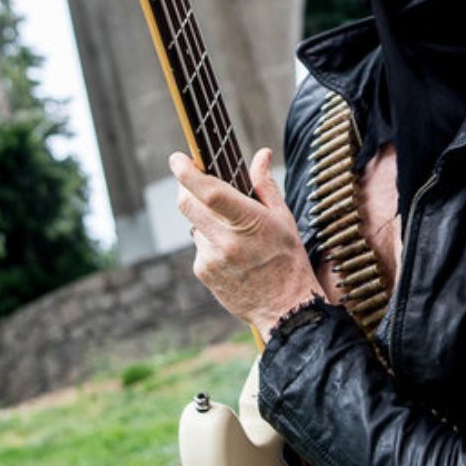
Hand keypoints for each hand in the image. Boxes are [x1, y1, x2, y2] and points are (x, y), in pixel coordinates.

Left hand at [170, 149, 320, 340]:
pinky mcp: (202, 272)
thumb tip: (261, 154)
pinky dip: (209, 242)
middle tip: (195, 182)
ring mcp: (211, 258)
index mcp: (249, 221)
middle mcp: (226, 240)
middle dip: (186, 188)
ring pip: (193, 224)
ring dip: (204, 219)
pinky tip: (231, 255)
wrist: (286, 310)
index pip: (208, 190)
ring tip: (233, 232)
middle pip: (186, 203)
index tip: (177, 158)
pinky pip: (199, 246)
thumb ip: (265, 185)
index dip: (187, 171)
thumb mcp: (284, 219)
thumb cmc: (289, 260)